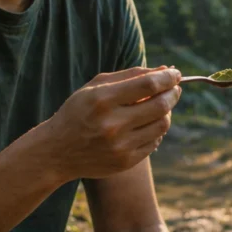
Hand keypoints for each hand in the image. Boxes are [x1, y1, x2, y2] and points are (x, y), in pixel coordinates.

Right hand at [45, 66, 181, 180]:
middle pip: (160, 105)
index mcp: (103, 100)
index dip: (167, 77)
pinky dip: (157, 129)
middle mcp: (112, 124)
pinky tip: (148, 123)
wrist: (56, 151)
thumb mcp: (96, 87)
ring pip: (162, 125)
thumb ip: (130, 75)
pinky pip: (154, 142)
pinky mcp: (125, 162)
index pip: (149, 85)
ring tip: (161, 104)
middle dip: (173, 93)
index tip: (175, 73)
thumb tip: (165, 70)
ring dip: (167, 111)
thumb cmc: (79, 111)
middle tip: (175, 88)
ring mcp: (120, 146)